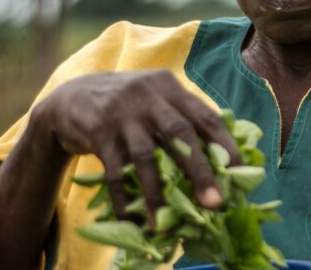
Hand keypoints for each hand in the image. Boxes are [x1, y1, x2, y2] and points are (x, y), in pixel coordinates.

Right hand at [33, 69, 241, 226]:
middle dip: (200, 171)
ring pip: (146, 155)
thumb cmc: (127, 108)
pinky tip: (132, 217)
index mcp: (171, 88)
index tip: (239, 173)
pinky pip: (114, 169)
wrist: (71, 98)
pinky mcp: (98, 130)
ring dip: (157, 193)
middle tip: (215, 203)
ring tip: (164, 223)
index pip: (205, 116)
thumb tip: (221, 162)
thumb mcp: (156, 101)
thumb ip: (182, 121)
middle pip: (181, 133)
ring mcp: (122, 112)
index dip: (225, 145)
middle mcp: (149, 96)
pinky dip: (124, 197)